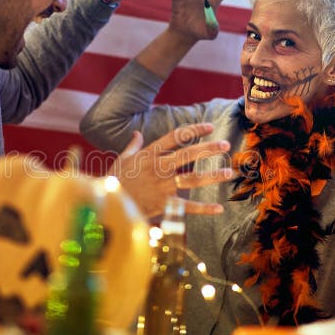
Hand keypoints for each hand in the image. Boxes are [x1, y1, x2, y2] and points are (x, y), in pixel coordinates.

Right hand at [109, 123, 232, 217]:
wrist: (107, 203)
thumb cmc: (114, 179)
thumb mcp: (122, 159)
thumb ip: (133, 145)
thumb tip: (137, 133)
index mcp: (149, 154)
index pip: (175, 137)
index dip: (193, 130)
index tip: (209, 126)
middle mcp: (158, 167)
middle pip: (187, 155)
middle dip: (208, 148)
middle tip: (225, 144)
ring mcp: (161, 186)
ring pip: (191, 179)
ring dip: (211, 175)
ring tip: (228, 172)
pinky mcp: (163, 204)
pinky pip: (187, 206)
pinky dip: (204, 209)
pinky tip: (219, 208)